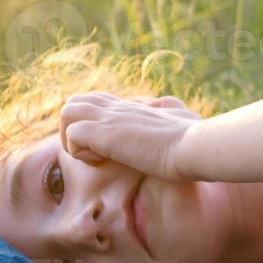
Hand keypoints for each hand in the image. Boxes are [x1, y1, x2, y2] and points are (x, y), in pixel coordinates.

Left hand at [59, 92, 205, 181]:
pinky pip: (72, 136)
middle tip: (95, 152)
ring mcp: (110, 118)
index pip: (97, 101)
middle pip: (75, 101)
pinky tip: (102, 162)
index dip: (93, 123)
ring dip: (72, 139)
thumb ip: (169, 108)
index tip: (110, 147)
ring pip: (66, 112)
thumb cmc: (195, 138)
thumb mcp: (182, 116)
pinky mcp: (104, 133)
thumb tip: (161, 104)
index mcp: (133, 107)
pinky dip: (80, 154)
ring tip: (95, 157)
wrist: (194, 146)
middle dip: (75, 129)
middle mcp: (118, 108)